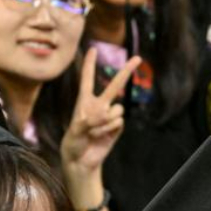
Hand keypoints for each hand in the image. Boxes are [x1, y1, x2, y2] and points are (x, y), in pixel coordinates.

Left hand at [60, 48, 140, 178]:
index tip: (93, 49)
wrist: (81, 161)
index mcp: (84, 101)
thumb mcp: (75, 130)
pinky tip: (101, 136)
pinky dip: (109, 129)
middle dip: (127, 71)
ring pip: (117, 110)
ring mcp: (110, 116)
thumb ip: (89, 119)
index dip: (91, 64)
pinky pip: (119, 122)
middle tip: (138, 58)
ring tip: (94, 132)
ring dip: (105, 122)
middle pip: (115, 85)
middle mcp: (99, 105)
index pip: (88, 79)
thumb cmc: (73, 143)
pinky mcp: (117, 127)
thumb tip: (105, 114)